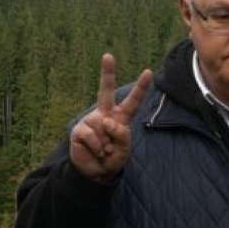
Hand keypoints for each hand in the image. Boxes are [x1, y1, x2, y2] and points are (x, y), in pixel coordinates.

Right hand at [69, 53, 152, 181]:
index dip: (141, 87)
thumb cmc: (113, 158)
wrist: (95, 172)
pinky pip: (92, 136)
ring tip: (105, 151)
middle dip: (107, 73)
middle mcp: (105, 114)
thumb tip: (107, 121)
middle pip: (106, 91)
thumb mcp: (124, 150)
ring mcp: (92, 120)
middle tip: (107, 55)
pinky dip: (97, 148)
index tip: (149, 71)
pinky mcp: (79, 130)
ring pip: (103, 126)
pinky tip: (96, 152)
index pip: (133, 101)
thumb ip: (122, 135)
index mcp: (121, 117)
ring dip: (106, 145)